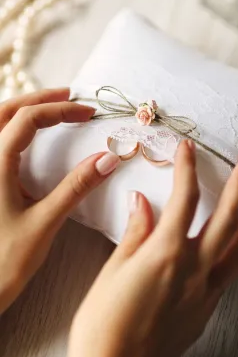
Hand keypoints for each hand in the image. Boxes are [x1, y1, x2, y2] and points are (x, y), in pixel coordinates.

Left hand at [0, 89, 119, 313]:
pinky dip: (14, 128)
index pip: (28, 119)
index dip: (60, 109)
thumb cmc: (4, 261)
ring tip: (52, 107)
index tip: (88, 113)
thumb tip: (108, 158)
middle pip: (6, 111)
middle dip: (39, 98)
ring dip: (23, 109)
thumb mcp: (45, 222)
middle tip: (69, 95)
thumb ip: (76, 187)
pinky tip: (30, 138)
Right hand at [68, 140, 237, 356]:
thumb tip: (141, 203)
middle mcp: (194, 269)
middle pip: (227, 216)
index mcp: (166, 254)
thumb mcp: (113, 271)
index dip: (187, 167)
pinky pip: (233, 270)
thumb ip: (135, 233)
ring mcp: (206, 290)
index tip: (188, 148)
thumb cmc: (104, 324)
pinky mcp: (207, 308)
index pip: (184, 198)